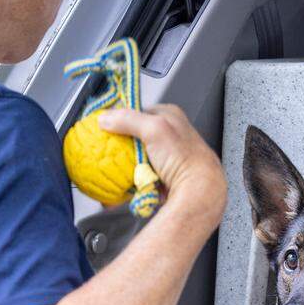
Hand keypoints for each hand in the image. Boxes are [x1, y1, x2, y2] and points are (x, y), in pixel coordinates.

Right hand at [98, 105, 226, 224]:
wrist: (199, 193)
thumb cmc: (185, 158)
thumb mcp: (155, 129)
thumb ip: (127, 119)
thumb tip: (105, 117)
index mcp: (169, 115)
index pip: (136, 112)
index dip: (119, 119)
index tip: (104, 128)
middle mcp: (169, 134)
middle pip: (134, 136)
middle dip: (121, 145)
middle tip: (110, 152)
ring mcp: (166, 155)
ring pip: (136, 156)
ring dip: (126, 164)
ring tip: (118, 168)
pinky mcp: (163, 174)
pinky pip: (141, 174)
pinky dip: (134, 178)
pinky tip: (130, 181)